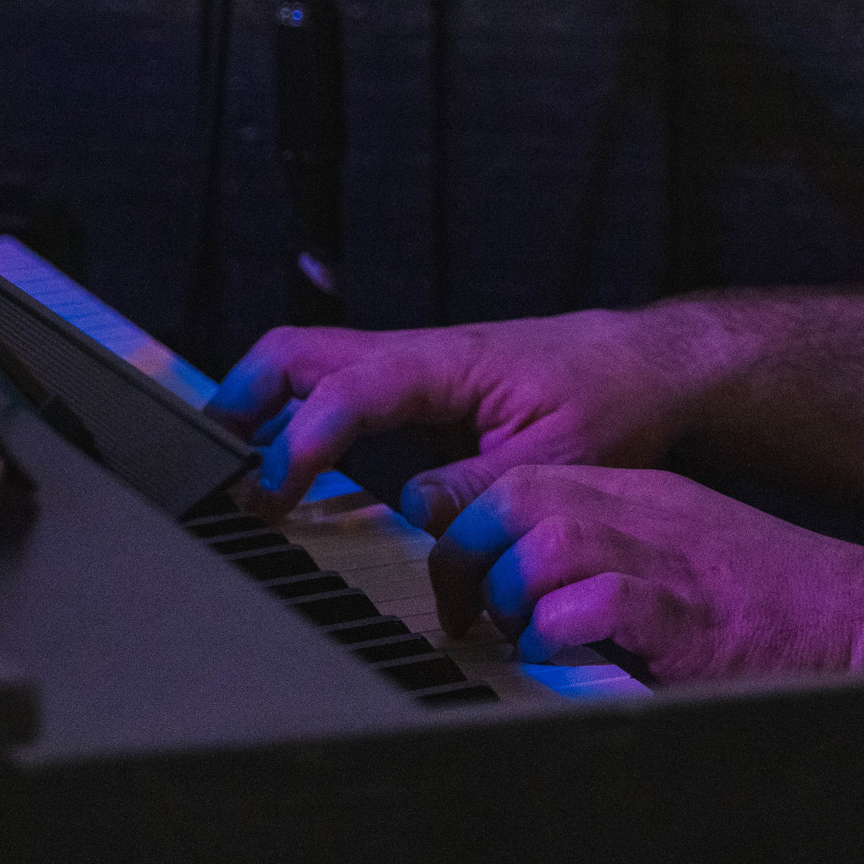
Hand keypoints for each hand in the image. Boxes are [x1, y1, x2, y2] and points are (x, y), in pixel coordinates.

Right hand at [205, 310, 693, 519]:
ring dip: (267, 409)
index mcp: (449, 362)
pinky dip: (305, 421)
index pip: (352, 386)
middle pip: (303, 352)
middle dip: (246, 398)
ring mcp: (417, 369)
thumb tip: (411, 512)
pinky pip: (345, 393)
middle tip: (215, 466)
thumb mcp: (557, 456)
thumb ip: (481, 487)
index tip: (275, 490)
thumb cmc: (613, 396)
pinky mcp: (424, 389)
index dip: (305, 437)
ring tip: (234, 476)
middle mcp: (420, 356)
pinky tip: (296, 471)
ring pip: (315, 367)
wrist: (647, 364)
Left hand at [423, 462, 863, 685]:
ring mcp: (665, 563)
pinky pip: (598, 604)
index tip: (453, 574)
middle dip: (470, 552)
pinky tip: (561, 657)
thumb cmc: (766, 597)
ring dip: (513, 592)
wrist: (858, 615)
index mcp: (638, 494)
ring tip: (520, 636)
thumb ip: (604, 551)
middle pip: (521, 495)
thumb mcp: (676, 547)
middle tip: (466, 613)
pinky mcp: (686, 620)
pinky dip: (561, 630)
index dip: (468, 521)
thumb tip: (515, 580)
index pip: (525, 477)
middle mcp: (643, 516)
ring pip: (547, 542)